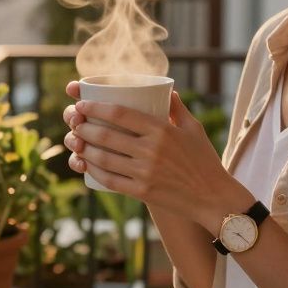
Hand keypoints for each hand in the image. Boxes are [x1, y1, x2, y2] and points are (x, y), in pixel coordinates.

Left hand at [61, 81, 248, 229]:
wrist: (213, 198)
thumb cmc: (205, 161)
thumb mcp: (194, 129)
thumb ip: (177, 109)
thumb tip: (167, 90)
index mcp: (162, 130)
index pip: (120, 113)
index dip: (95, 107)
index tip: (81, 104)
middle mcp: (151, 150)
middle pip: (106, 135)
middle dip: (83, 127)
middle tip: (74, 122)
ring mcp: (145, 172)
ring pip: (103, 158)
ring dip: (83, 148)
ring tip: (75, 141)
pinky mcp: (142, 192)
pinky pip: (109, 180)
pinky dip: (93, 171)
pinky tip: (85, 164)